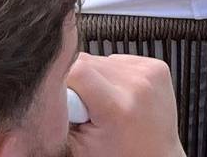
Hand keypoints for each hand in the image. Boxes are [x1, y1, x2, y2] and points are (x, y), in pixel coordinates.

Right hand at [65, 53, 183, 156]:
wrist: (156, 156)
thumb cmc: (117, 156)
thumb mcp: (77, 145)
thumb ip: (61, 114)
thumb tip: (49, 85)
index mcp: (116, 107)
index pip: (75, 69)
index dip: (63, 81)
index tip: (67, 99)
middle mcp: (137, 85)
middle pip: (88, 61)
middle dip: (79, 81)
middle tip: (88, 108)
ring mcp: (150, 74)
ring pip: (102, 59)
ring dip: (97, 76)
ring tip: (107, 103)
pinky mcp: (157, 67)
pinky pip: (120, 59)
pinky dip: (114, 74)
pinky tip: (121, 95)